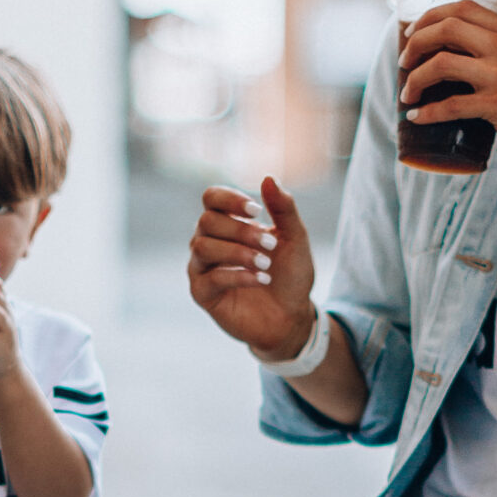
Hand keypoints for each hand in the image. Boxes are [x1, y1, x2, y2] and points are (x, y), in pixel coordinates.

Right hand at [188, 177, 315, 356]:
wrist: (291, 317)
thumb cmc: (289, 275)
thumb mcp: (294, 238)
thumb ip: (284, 208)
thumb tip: (268, 178)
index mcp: (227, 223)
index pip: (211, 198)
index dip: (229, 199)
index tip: (257, 210)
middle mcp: (208, 241)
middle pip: (207, 221)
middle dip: (241, 230)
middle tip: (271, 244)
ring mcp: (202, 268)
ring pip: (202, 246)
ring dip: (238, 252)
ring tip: (265, 264)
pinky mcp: (202, 294)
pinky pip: (210, 277)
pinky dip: (237, 275)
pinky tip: (261, 279)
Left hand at [398, 0, 496, 179]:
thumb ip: (494, 52)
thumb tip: (445, 51)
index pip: (463, 7)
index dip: (429, 16)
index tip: (411, 33)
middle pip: (447, 28)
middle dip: (415, 43)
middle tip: (403, 63)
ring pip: (442, 63)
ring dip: (414, 79)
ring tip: (407, 95)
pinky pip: (450, 104)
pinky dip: (427, 112)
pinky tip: (416, 118)